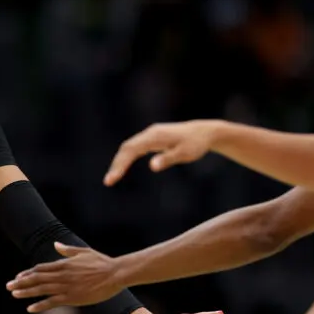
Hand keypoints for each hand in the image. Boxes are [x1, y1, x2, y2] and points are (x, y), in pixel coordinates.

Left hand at [6, 243, 122, 311]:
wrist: (115, 274)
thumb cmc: (101, 262)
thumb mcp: (83, 252)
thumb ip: (67, 250)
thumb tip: (56, 244)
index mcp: (63, 264)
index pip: (40, 268)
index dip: (28, 273)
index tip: (18, 276)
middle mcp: (62, 275)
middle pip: (37, 279)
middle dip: (21, 282)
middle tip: (8, 286)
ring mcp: (66, 287)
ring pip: (41, 290)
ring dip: (26, 292)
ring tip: (14, 294)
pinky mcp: (72, 298)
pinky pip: (52, 302)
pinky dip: (40, 305)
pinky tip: (30, 308)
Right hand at [104, 120, 218, 185]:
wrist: (205, 132)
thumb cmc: (196, 145)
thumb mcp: (185, 154)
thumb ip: (168, 159)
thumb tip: (152, 166)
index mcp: (154, 136)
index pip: (131, 150)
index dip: (120, 164)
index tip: (112, 179)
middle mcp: (149, 133)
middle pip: (126, 148)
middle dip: (116, 164)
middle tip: (108, 182)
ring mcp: (150, 134)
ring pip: (129, 147)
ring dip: (120, 161)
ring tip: (112, 178)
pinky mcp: (153, 138)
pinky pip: (135, 147)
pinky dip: (127, 157)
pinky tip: (123, 167)